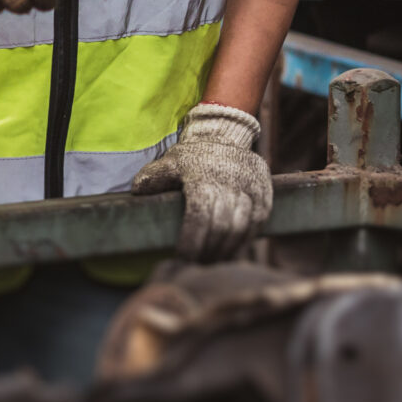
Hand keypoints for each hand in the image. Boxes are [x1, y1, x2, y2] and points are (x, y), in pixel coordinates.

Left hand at [129, 105, 271, 261]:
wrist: (226, 135)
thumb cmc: (192, 157)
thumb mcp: (169, 162)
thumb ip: (152, 178)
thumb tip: (137, 192)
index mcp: (203, 178)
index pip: (199, 218)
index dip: (192, 243)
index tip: (182, 259)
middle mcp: (230, 183)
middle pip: (221, 228)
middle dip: (208, 252)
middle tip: (197, 266)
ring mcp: (251, 187)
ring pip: (241, 228)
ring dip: (227, 250)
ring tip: (212, 262)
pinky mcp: (264, 192)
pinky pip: (258, 222)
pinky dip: (245, 240)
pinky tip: (232, 251)